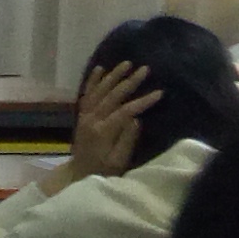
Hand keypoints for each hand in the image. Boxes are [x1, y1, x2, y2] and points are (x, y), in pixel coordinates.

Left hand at [67, 60, 158, 179]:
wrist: (78, 174)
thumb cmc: (103, 171)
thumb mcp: (119, 161)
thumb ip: (127, 140)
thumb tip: (136, 118)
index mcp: (102, 131)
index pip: (125, 111)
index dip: (142, 101)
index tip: (159, 93)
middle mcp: (91, 119)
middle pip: (112, 95)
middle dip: (129, 81)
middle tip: (145, 69)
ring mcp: (85, 115)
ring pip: (99, 90)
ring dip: (113, 76)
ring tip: (127, 63)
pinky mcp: (81, 115)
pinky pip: (87, 93)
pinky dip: (93, 80)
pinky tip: (100, 69)